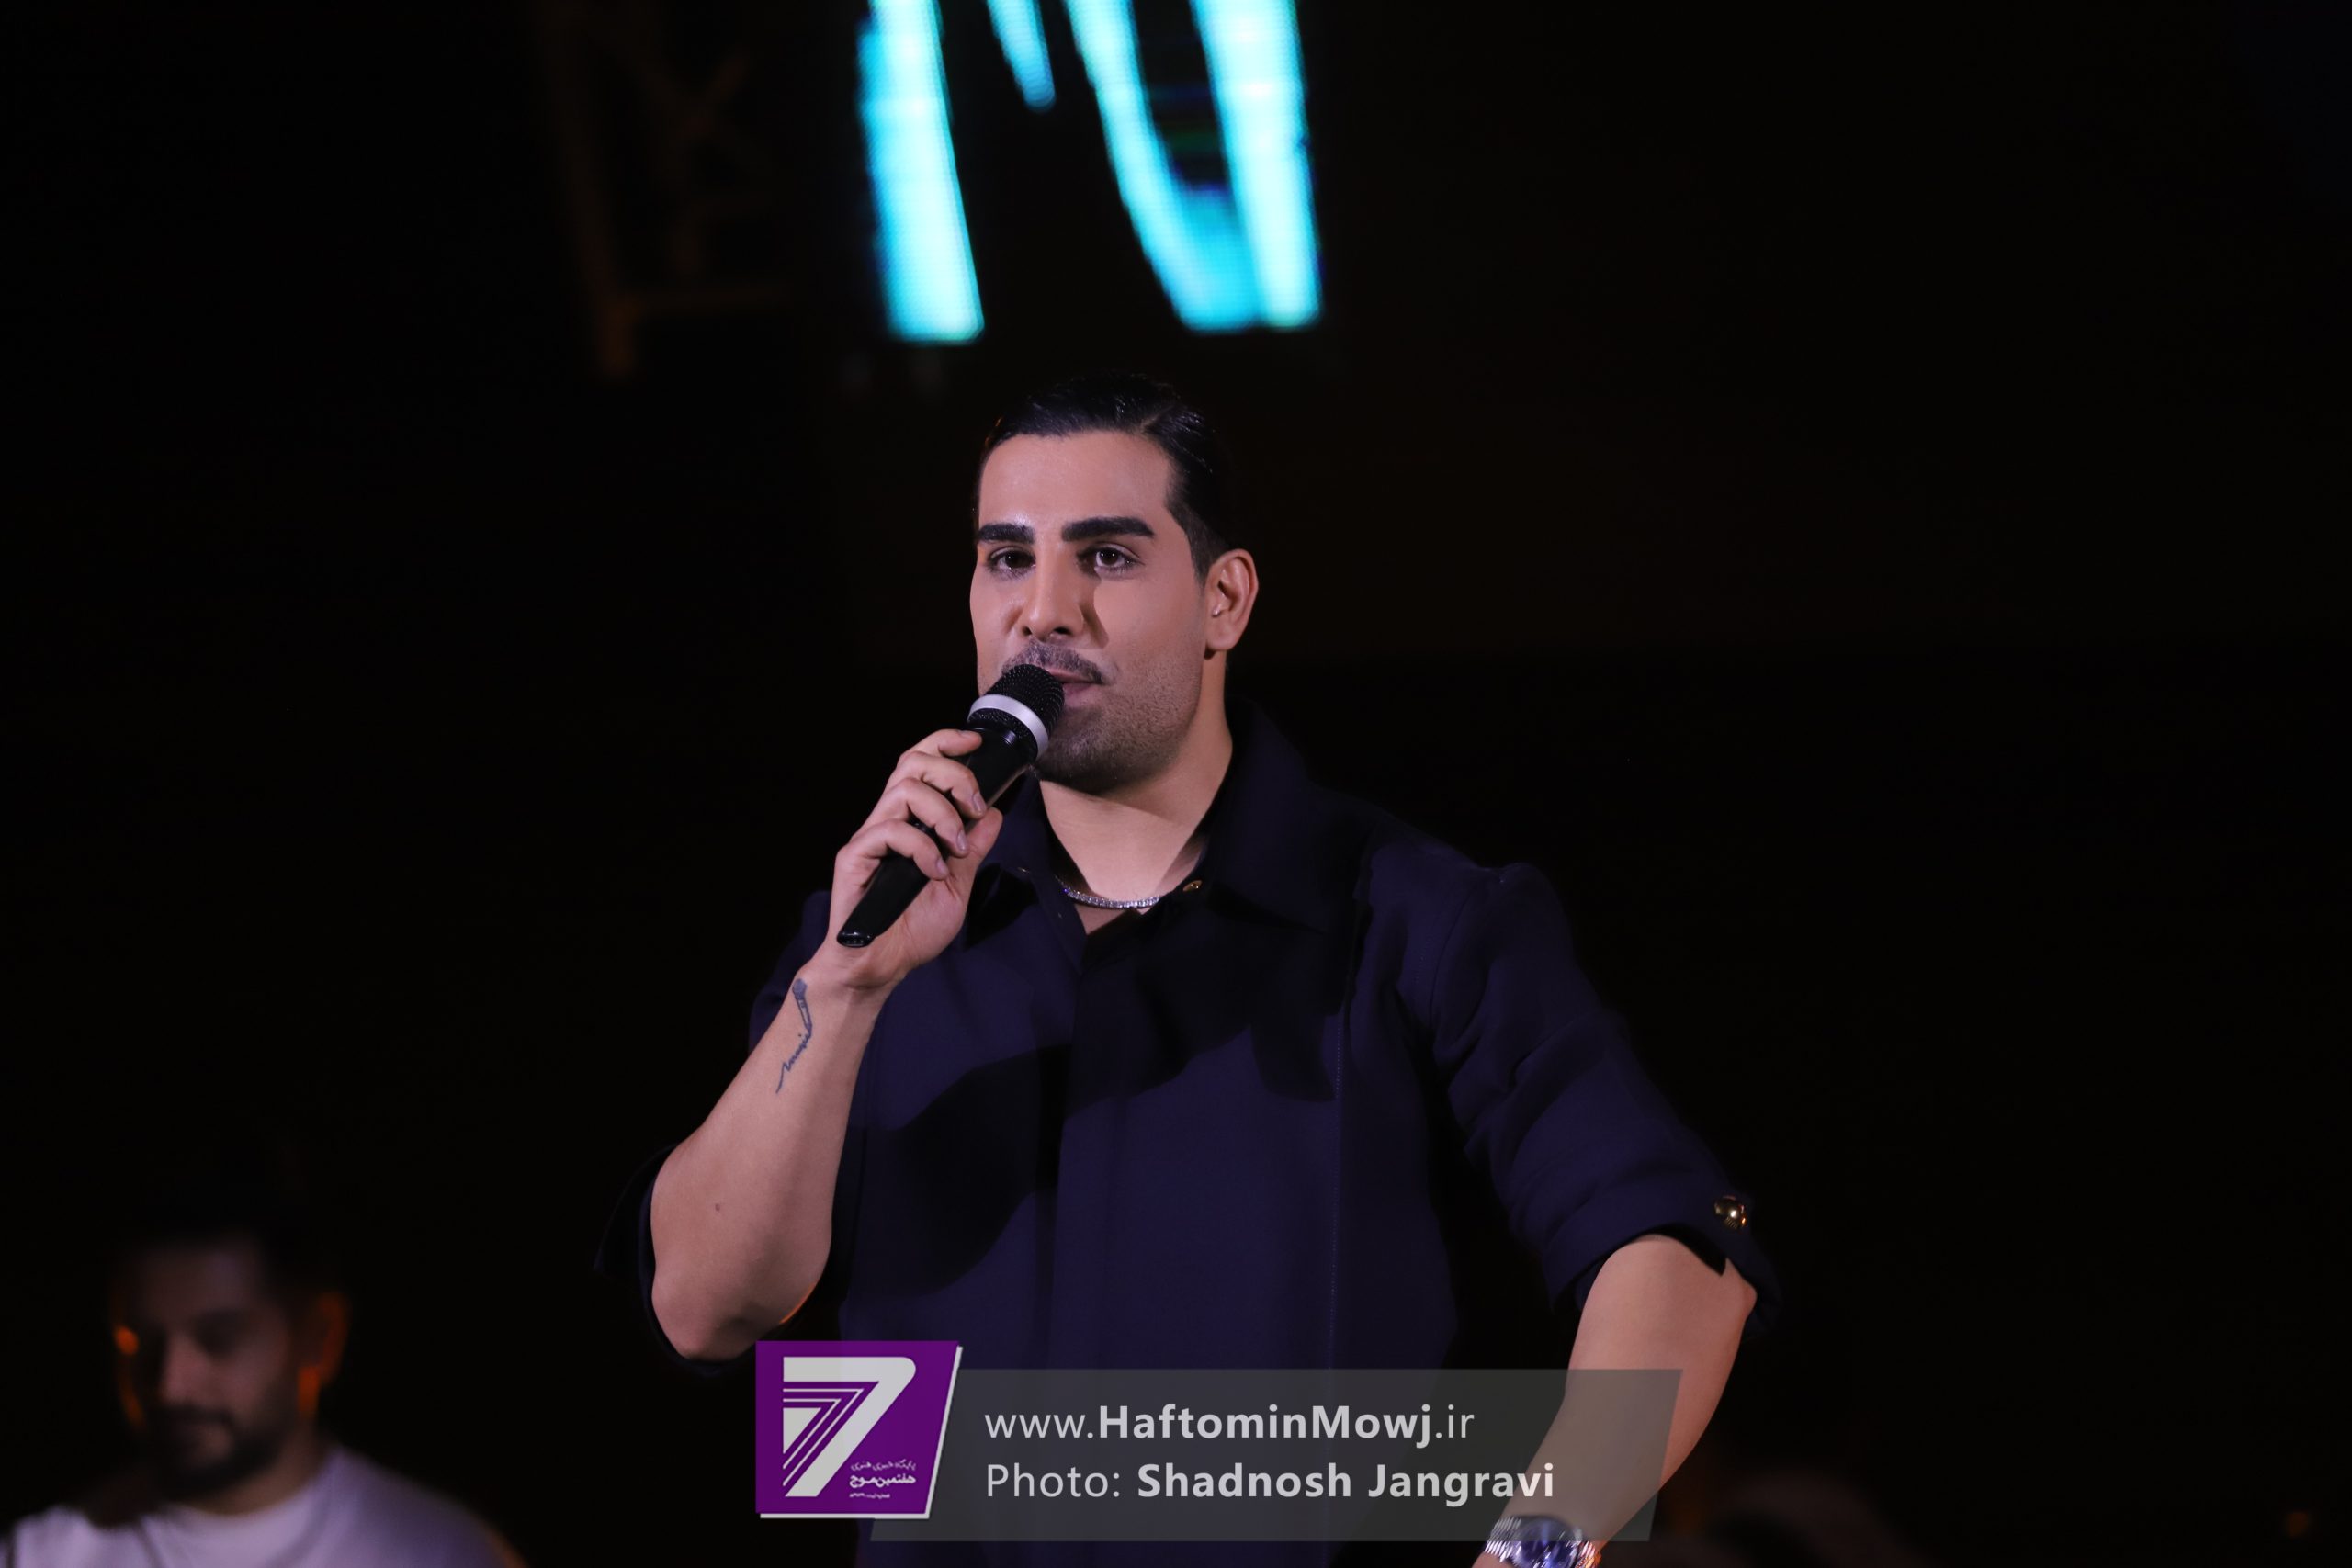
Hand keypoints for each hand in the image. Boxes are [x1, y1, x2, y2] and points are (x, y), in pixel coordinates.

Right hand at [804, 727, 1006, 995]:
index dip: (946, 743)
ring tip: (955, 846)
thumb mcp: (959, 885)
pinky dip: (920, 848)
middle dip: (952, 774)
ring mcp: (871, 836)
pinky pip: (889, 831)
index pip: (922, 763)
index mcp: (912, 821)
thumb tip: (995, 814)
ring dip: (941, 812)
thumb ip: (973, 849)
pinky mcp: (855, 856)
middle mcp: (889, 820)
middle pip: (912, 763)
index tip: (976, 744)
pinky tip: (933, 873)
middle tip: (973, 806)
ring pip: (903, 790)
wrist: (882, 966)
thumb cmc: (913, 930)